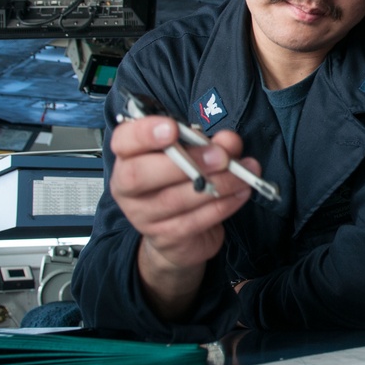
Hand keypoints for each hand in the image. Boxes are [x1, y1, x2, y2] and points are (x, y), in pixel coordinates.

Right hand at [109, 115, 259, 317]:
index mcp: (130, 156)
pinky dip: (223, 205)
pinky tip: (240, 192)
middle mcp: (127, 187)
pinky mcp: (165, 237)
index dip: (144, 133)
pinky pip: (194, 221)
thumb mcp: (196, 154)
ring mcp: (143, 215)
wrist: (180, 234)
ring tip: (242, 174)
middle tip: (221, 157)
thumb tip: (229, 141)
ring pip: (174, 200)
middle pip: (139, 174)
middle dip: (186, 161)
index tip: (173, 128)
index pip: (122, 141)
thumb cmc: (182, 181)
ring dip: (217, 184)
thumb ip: (212, 144)